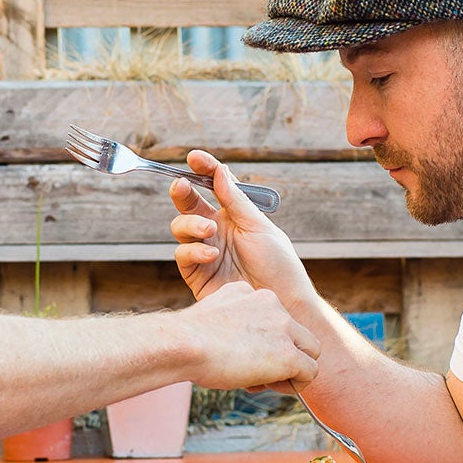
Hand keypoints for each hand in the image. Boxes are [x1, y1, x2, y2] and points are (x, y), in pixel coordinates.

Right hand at [170, 150, 315, 305]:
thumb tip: (219, 171)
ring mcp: (205, 252)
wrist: (282, 304)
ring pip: (180, 228)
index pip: (214, 186)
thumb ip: (235, 201)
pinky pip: (183, 255)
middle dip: (182, 192)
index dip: (203, 170)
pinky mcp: (197, 275)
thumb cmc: (278, 265)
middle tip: (180, 185)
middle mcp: (216, 231)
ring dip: (191, 225)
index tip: (193, 157)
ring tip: (210, 231)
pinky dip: (193, 251)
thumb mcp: (259, 227)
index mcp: (233, 215)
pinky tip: (211, 255)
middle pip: (189, 205)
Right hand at [172, 281, 319, 393]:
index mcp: (255, 294)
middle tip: (257, 371)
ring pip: (310, 350)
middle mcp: (273, 304)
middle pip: (297, 334)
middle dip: (283, 354)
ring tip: (264, 381)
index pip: (277, 319)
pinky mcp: (288, 354)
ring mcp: (283, 328)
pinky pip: (310, 372)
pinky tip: (270, 386)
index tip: (245, 355)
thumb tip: (234, 338)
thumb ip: (232, 319)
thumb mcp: (214, 314)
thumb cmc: (188, 338)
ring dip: (292, 369)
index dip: (266, 342)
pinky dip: (295, 384)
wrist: (183, 344)